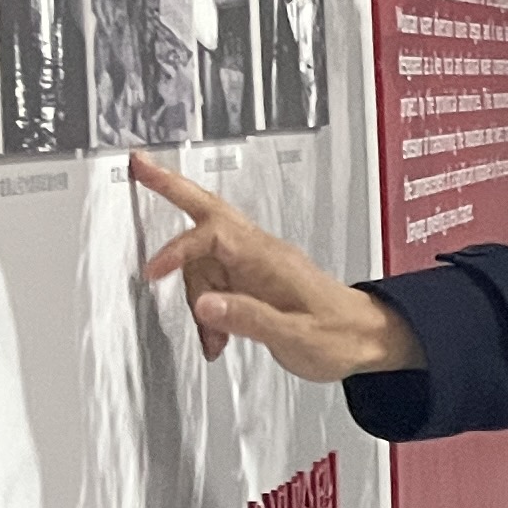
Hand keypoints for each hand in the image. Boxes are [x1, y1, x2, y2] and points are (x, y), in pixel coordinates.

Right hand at [133, 154, 423, 380]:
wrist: (368, 340)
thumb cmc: (341, 335)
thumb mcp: (296, 336)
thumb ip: (249, 319)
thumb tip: (206, 305)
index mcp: (269, 259)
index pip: (212, 238)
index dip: (179, 251)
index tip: (154, 272)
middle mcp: (260, 254)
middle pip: (207, 212)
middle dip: (170, 188)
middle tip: (139, 166)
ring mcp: (256, 266)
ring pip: (205, 266)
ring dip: (196, 302)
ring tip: (211, 342)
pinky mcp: (254, 282)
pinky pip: (216, 285)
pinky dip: (208, 310)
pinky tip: (216, 338)